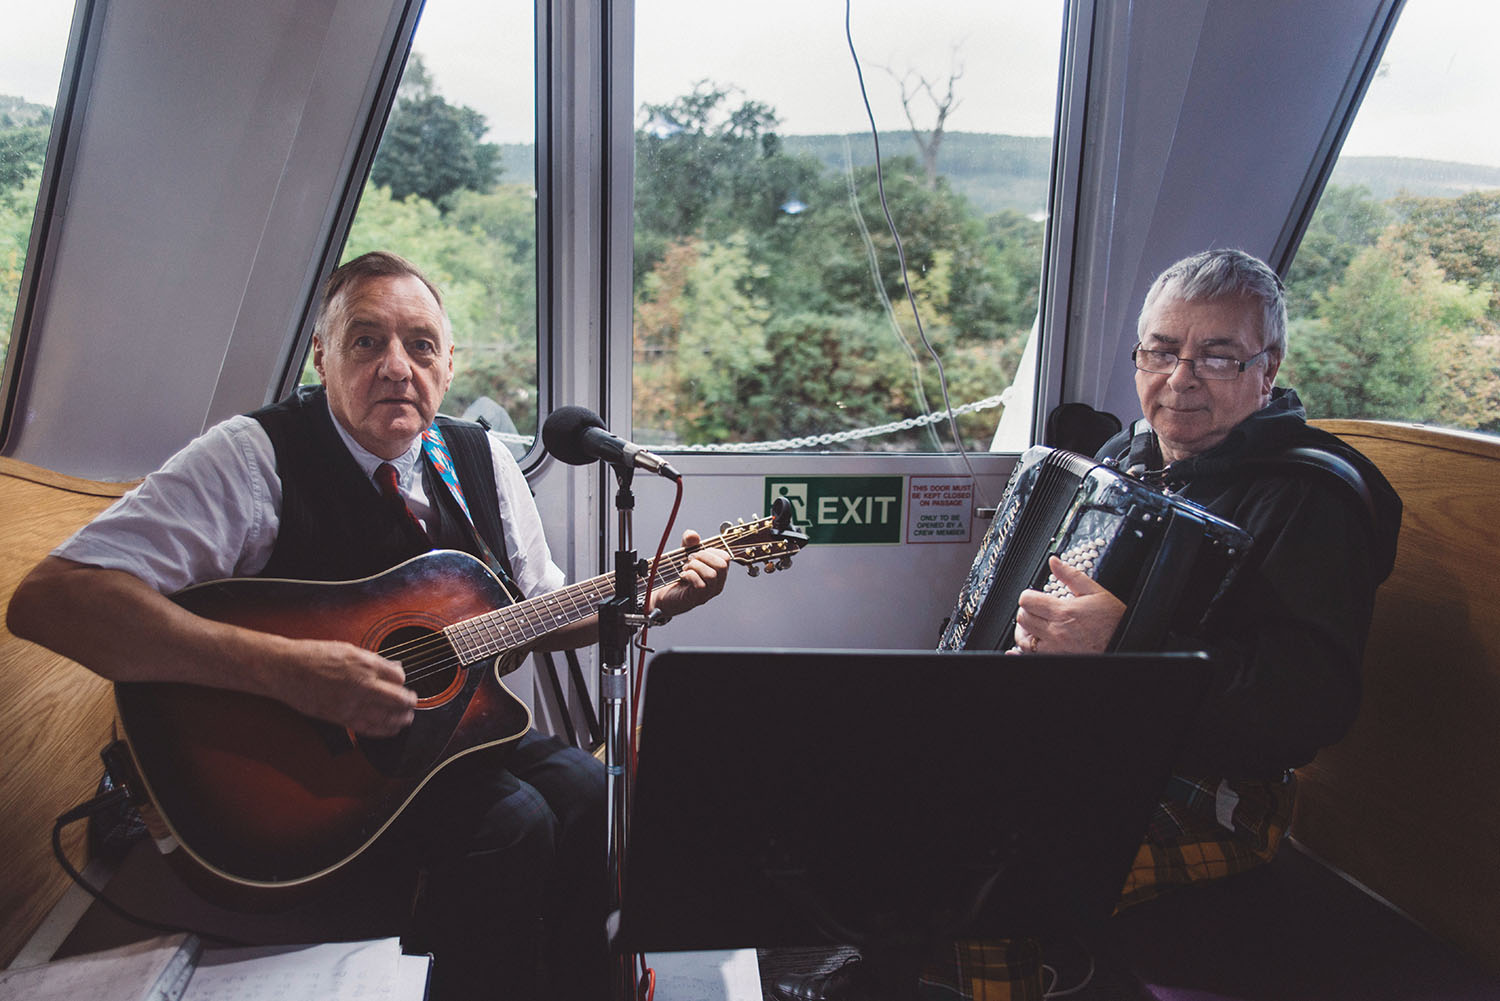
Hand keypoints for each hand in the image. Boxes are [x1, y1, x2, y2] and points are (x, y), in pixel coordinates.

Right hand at [275, 638, 417, 736]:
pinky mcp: (340, 718)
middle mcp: (362, 685)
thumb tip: (392, 668)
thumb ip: (372, 660)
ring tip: (406, 718)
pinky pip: (369, 729)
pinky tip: (391, 729)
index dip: (402, 680)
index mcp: (365, 664)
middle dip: (409, 702)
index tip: (400, 682)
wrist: (285, 669)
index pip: (399, 676)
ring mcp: (351, 703)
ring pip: (387, 717)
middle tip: (412, 702)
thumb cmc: (313, 655)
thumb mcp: (348, 649)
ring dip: (401, 719)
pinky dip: (384, 730)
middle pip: (399, 699)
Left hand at [650, 529, 730, 615]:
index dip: (711, 551)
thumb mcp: (684, 554)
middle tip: (690, 558)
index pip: (725, 557)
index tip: (697, 552)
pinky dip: (689, 575)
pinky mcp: (698, 598)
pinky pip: (700, 584)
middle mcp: (717, 583)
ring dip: (695, 566)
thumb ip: (689, 543)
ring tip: (685, 568)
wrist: (665, 595)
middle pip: (721, 565)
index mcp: (718, 572)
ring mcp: (709, 592)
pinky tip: (682, 576)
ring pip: (712, 575)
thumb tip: (692, 535)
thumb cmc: (678, 576)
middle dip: (703, 556)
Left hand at [1011, 556, 1125, 654]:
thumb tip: (1054, 562)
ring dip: (1024, 630)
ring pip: (1022, 640)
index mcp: (1063, 612)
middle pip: (1022, 618)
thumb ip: (1071, 576)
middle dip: (1027, 611)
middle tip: (1037, 609)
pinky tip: (1028, 644)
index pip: (1026, 601)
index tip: (1035, 596)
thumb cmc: (1113, 620)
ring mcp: (1055, 648)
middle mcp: (1055, 632)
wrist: (1124, 639)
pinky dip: (1024, 650)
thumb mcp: (1095, 591)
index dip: (1029, 595)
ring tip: (1034, 625)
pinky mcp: (1057, 658)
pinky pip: (1030, 656)